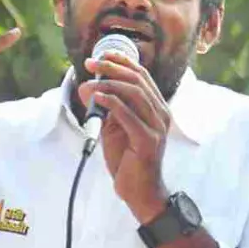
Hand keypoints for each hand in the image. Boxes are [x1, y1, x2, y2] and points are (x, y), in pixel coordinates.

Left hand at [76, 50, 170, 221]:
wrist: (140, 192)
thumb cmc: (128, 160)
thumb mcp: (115, 128)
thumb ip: (107, 108)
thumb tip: (88, 87)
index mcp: (156, 107)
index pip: (141, 75)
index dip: (121, 61)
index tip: (100, 55)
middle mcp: (161, 114)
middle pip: (137, 80)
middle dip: (112, 68)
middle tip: (91, 65)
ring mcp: (157, 127)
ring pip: (134, 93)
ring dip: (107, 84)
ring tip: (88, 84)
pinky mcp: (148, 141)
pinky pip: (127, 115)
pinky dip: (110, 102)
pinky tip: (96, 98)